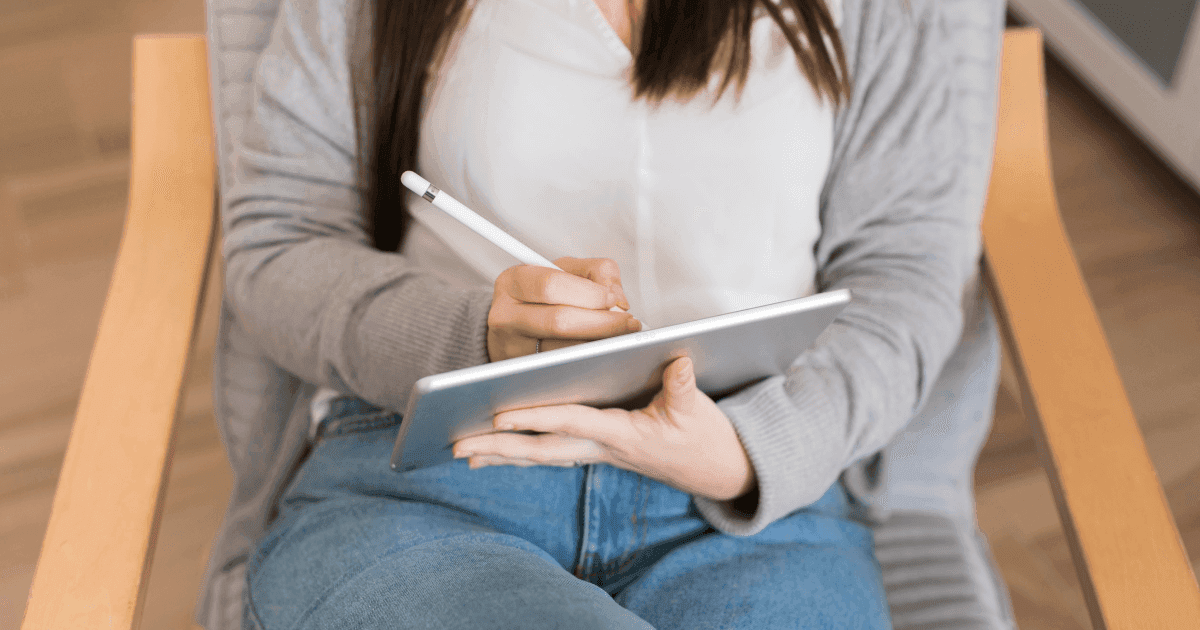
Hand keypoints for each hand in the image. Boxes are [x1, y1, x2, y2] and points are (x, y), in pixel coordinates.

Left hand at [451, 356, 756, 501]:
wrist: (714, 469)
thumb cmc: (701, 436)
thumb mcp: (699, 410)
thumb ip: (684, 386)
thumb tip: (677, 361)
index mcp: (624, 434)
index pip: (573, 423)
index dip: (537, 418)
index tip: (502, 416)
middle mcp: (602, 448)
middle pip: (542, 449)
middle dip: (499, 448)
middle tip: (459, 445)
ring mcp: (596, 452)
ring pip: (540, 455)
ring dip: (500, 454)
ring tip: (461, 451)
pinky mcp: (594, 451)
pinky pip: (548, 453)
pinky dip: (518, 454)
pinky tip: (490, 456)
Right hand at [487, 256, 641, 361]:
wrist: (514, 327)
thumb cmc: (544, 297)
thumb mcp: (566, 271)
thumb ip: (598, 272)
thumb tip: (618, 300)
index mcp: (515, 281)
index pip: (552, 285)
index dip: (590, 293)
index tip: (615, 300)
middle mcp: (505, 314)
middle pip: (558, 321)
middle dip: (602, 323)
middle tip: (629, 324)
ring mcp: (509, 347)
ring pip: (561, 351)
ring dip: (599, 346)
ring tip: (621, 339)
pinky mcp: (520, 372)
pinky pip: (560, 371)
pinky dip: (588, 363)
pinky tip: (604, 354)